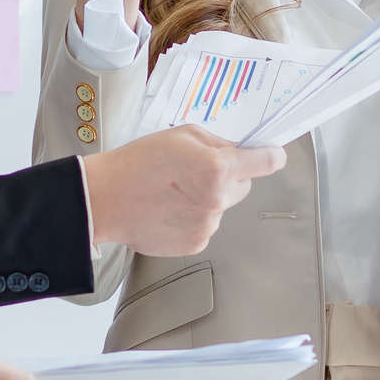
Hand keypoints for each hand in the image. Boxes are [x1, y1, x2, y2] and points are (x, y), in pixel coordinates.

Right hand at [81, 125, 285, 255]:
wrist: (105, 200)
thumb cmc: (138, 163)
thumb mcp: (181, 135)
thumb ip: (216, 143)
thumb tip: (236, 151)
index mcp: (217, 169)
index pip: (264, 163)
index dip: (270, 157)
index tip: (274, 156)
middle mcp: (217, 200)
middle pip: (243, 186)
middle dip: (229, 177)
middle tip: (196, 171)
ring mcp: (207, 225)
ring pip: (222, 207)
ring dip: (208, 199)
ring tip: (174, 192)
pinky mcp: (195, 243)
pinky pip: (206, 225)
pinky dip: (194, 217)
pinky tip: (170, 209)